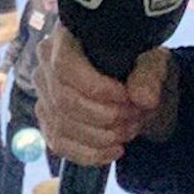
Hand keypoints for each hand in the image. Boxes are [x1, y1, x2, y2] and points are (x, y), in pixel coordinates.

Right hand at [34, 27, 175, 164]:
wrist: (131, 86)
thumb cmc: (136, 66)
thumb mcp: (151, 62)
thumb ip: (149, 75)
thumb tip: (144, 99)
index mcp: (65, 40)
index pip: (64, 66)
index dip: (95, 87)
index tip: (126, 97)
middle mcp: (44, 67)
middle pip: (63, 101)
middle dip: (105, 116)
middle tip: (135, 117)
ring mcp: (43, 97)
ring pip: (61, 126)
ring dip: (101, 136)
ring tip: (130, 130)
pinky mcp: (47, 124)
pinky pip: (59, 145)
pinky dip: (90, 153)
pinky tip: (115, 150)